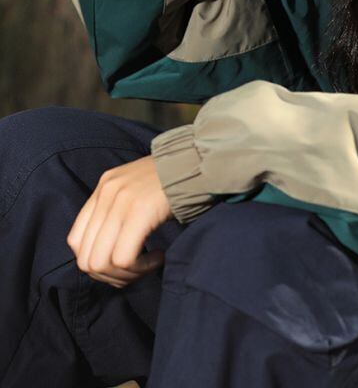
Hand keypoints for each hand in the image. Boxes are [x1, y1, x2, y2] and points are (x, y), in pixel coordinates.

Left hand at [67, 155, 174, 287]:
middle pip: (86, 258)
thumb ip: (118, 210)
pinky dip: (139, 268)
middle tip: (137, 270)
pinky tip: (158, 257)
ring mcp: (121, 201)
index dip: (96, 262)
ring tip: (148, 264)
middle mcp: (106, 193)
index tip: (123, 263)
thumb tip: (109, 249)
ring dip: (125, 274)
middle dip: (111, 275)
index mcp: (103, 187)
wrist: (201, 161)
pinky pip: (123, 258)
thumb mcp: (137, 188)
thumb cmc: (175, 179)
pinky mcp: (140, 211)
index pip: (76, 241)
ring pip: (101, 262)